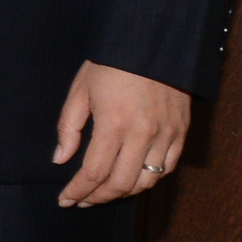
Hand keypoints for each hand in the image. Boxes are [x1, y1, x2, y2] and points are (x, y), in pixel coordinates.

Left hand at [53, 60, 191, 206]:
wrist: (154, 41)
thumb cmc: (112, 63)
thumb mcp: (81, 89)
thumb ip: (69, 127)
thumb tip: (60, 158)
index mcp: (114, 123)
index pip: (94, 173)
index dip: (77, 191)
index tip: (65, 199)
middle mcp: (142, 134)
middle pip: (120, 184)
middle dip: (97, 197)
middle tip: (82, 200)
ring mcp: (165, 134)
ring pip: (146, 181)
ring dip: (123, 193)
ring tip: (104, 192)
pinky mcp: (181, 131)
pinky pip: (167, 168)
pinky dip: (149, 180)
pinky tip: (133, 179)